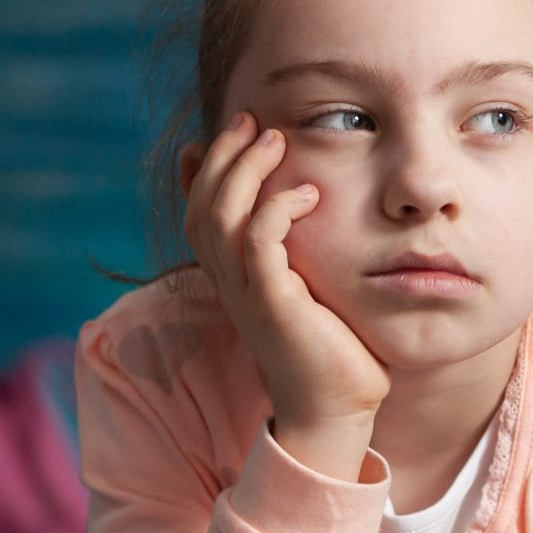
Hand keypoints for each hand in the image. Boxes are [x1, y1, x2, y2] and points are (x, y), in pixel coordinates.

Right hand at [181, 110, 390, 434]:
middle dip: (223, 156)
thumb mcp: (309, 291)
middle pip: (201, 207)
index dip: (199, 173)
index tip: (219, 135)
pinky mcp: (273, 305)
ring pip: (220, 217)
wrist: (335, 412)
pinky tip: (307, 193)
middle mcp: (230, 284)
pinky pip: (259, 242)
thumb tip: (310, 213)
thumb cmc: (333, 352)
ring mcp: (247, 294)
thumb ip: (297, 256)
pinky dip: (276, 209)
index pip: (197, 215)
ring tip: (274, 139)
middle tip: (251, 120)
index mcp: (233, 279)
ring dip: (244, 171)